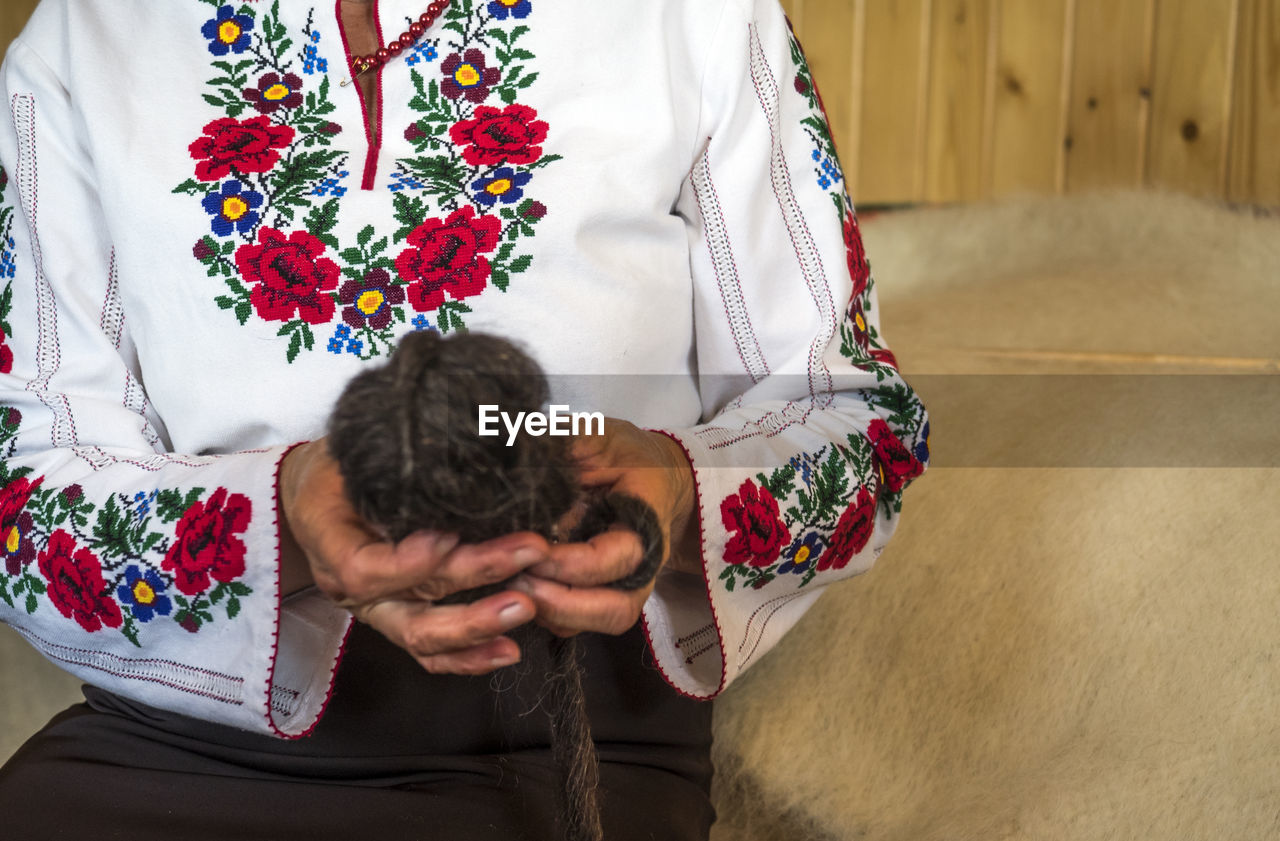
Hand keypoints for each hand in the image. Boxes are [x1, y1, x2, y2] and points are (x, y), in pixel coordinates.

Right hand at [278, 440, 546, 673]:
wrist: (315, 497)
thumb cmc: (337, 471)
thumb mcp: (346, 457)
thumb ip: (386, 471)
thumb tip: (446, 459)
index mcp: (331, 545)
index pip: (366, 570)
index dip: (410, 561)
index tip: (450, 535)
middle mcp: (354, 591)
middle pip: (411, 603)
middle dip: (475, 577)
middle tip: (525, 554)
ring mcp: (380, 611)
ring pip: (426, 637)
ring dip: (480, 624)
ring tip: (526, 606)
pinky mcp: (402, 621)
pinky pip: (433, 653)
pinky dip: (470, 657)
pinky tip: (507, 650)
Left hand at [514, 419, 700, 637]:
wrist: (653, 475)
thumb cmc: (625, 455)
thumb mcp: (600, 437)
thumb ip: (568, 447)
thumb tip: (520, 463)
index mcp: (647, 523)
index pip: (615, 559)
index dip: (570, 563)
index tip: (530, 550)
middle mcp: (642, 566)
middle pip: (613, 610)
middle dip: (560, 604)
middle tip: (514, 579)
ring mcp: (624, 587)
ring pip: (592, 624)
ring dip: (547, 613)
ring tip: (507, 586)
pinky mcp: (600, 596)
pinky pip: (574, 622)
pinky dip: (543, 614)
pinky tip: (513, 589)